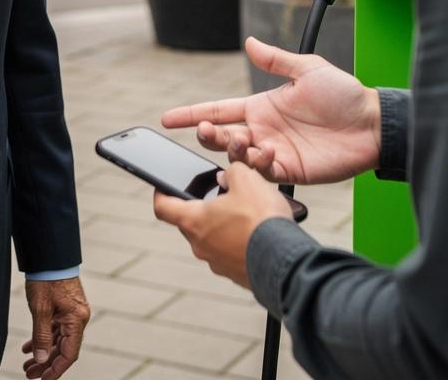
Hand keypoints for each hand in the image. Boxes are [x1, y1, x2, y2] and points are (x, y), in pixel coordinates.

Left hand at [22, 277, 89, 378]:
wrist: (49, 255)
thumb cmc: (47, 278)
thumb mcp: (40, 309)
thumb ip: (41, 336)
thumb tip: (41, 360)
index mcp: (76, 320)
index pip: (69, 354)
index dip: (56, 370)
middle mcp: (78, 318)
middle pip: (63, 349)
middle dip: (46, 364)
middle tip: (29, 374)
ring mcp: (72, 312)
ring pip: (58, 341)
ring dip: (43, 353)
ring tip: (27, 365)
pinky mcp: (65, 307)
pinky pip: (55, 329)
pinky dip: (43, 339)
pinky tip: (28, 346)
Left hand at [154, 162, 290, 286]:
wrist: (287, 261)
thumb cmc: (261, 219)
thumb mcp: (246, 177)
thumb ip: (231, 171)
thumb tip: (228, 178)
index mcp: (194, 221)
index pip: (163, 207)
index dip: (160, 193)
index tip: (162, 185)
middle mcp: (201, 246)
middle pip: (191, 222)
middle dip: (204, 206)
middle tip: (222, 193)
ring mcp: (218, 263)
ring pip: (214, 238)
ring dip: (225, 225)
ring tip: (247, 212)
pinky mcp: (237, 275)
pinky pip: (233, 253)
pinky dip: (241, 242)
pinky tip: (259, 232)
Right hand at [161, 36, 381, 185]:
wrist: (373, 124)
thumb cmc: (344, 95)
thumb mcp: (308, 69)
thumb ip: (276, 60)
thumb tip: (250, 42)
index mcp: (262, 107)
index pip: (219, 110)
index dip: (192, 114)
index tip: (167, 119)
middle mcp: (263, 130)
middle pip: (222, 136)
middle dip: (208, 135)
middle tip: (206, 131)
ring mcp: (275, 152)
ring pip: (238, 157)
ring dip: (234, 150)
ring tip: (244, 142)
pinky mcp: (290, 171)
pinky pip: (263, 173)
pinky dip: (256, 167)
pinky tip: (261, 156)